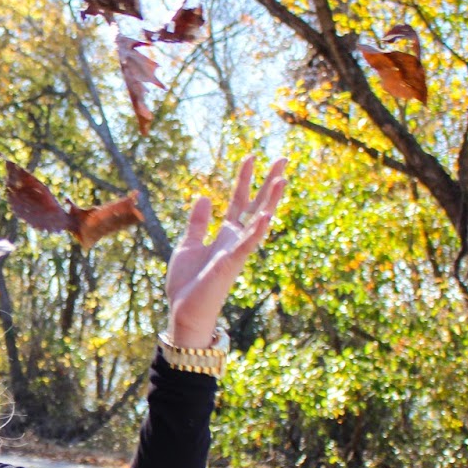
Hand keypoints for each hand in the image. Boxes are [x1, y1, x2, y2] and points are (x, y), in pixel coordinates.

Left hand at [166, 155, 286, 347]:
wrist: (184, 311)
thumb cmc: (187, 283)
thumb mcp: (188, 245)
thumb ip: (198, 223)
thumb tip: (206, 196)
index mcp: (225, 235)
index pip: (240, 201)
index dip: (245, 179)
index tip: (251, 156)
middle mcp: (236, 241)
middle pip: (257, 205)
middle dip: (269, 183)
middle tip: (283, 159)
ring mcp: (236, 252)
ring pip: (259, 222)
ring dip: (271, 201)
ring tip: (283, 179)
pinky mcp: (230, 264)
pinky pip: (247, 245)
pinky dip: (256, 231)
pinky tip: (266, 215)